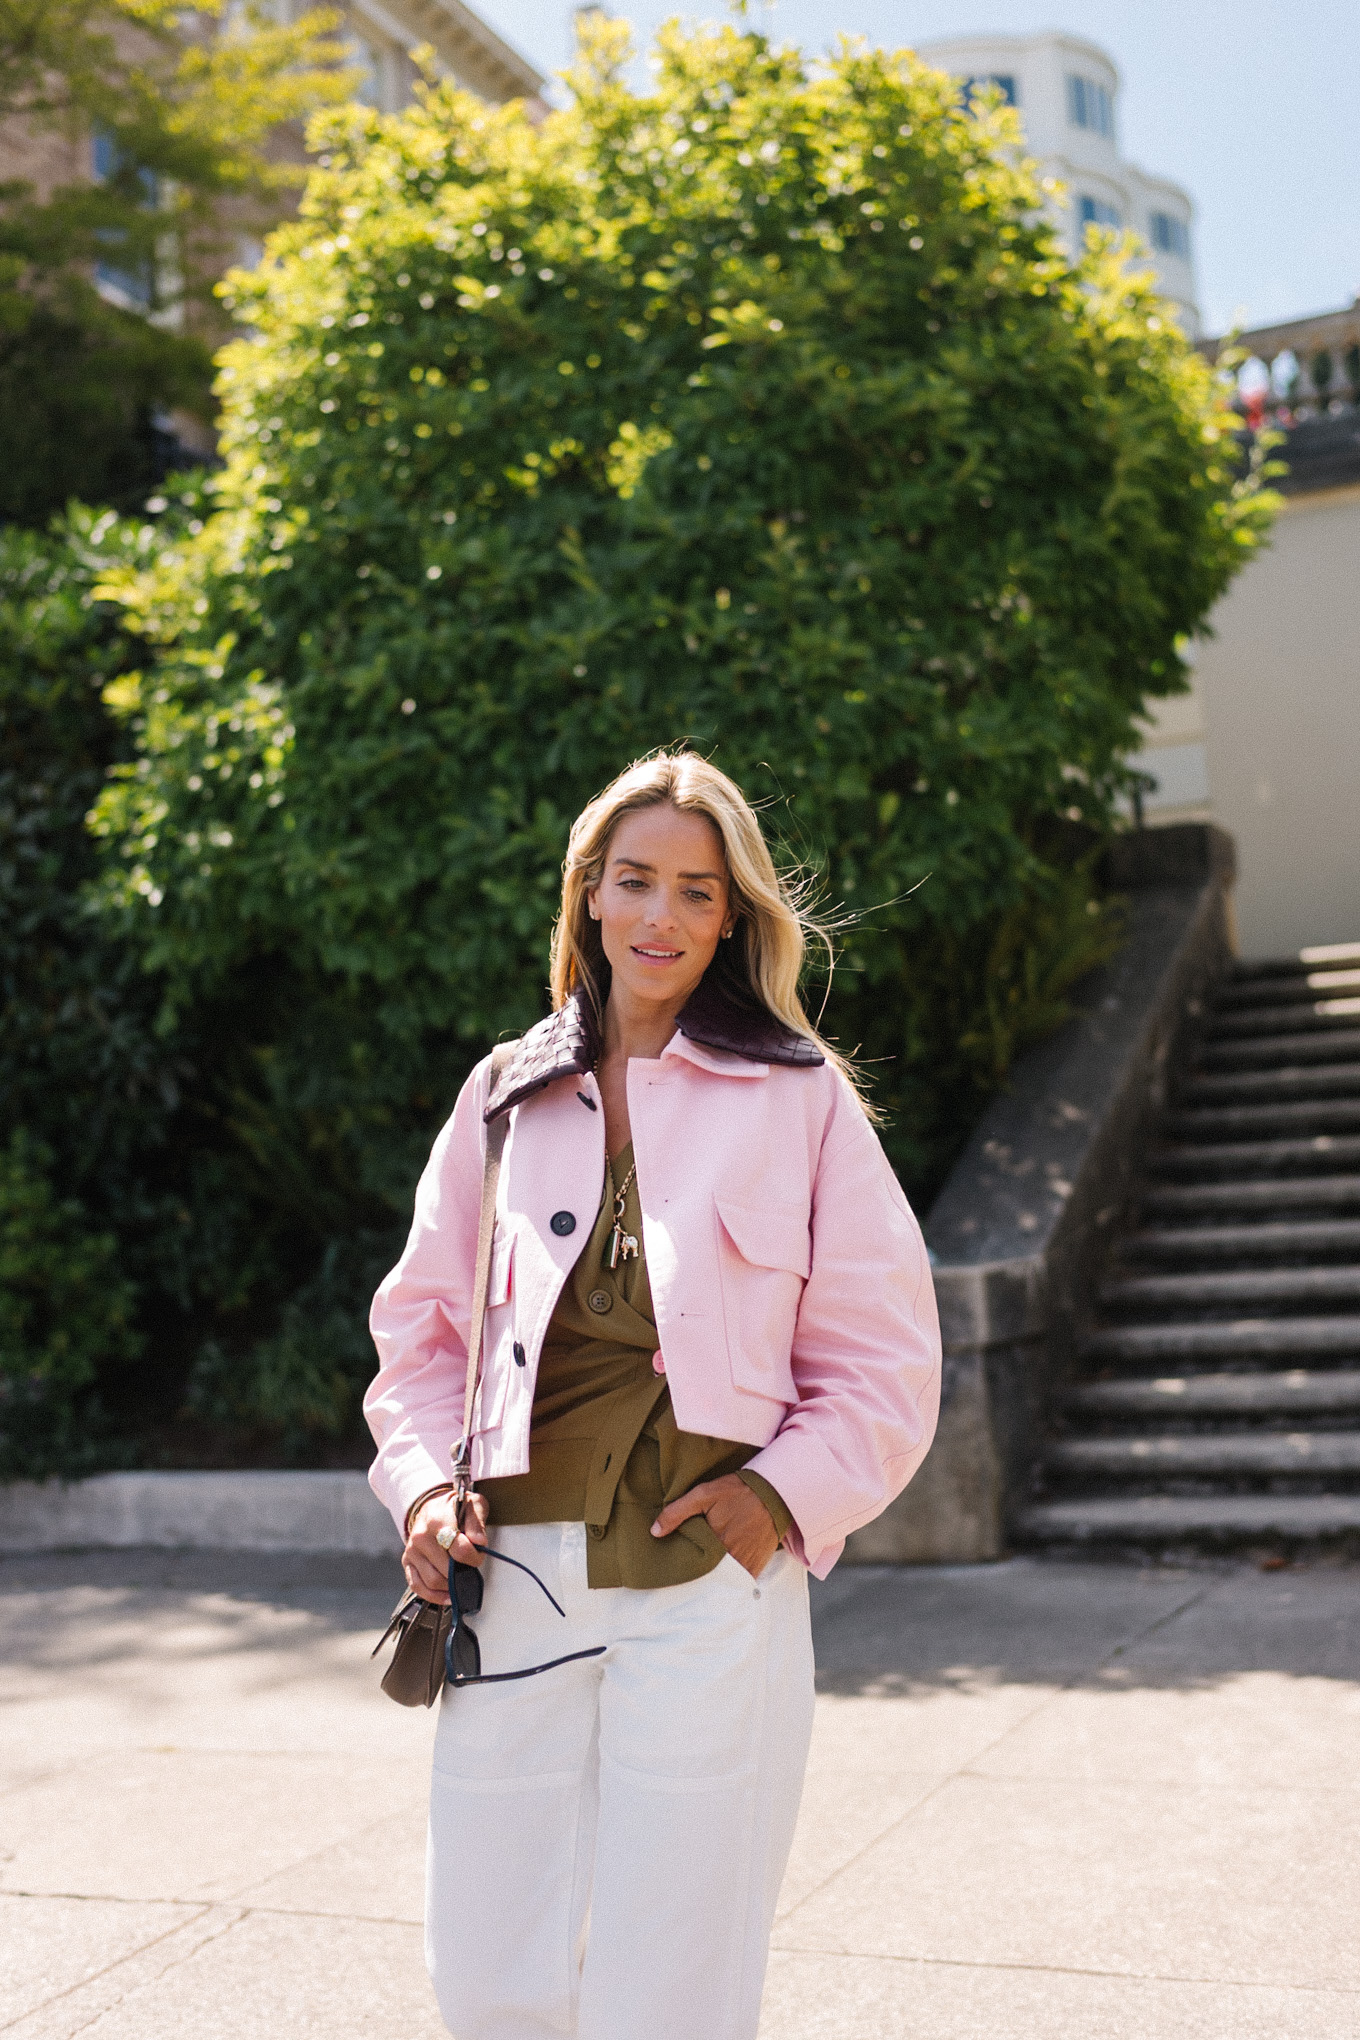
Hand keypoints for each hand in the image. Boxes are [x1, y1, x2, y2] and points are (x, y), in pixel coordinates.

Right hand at [403, 1491, 487, 1604]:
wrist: (432, 1506)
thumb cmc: (454, 1507)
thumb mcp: (472, 1504)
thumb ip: (476, 1523)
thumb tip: (479, 1542)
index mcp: (437, 1520)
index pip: (458, 1548)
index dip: (474, 1557)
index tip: (479, 1556)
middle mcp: (421, 1536)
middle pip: (445, 1568)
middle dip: (462, 1572)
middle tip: (470, 1567)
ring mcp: (412, 1551)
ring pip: (432, 1580)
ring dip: (450, 1585)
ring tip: (460, 1580)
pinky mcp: (407, 1562)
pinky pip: (417, 1586)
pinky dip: (434, 1596)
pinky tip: (447, 1595)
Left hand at [651, 1474, 779, 1579]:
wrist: (773, 1491)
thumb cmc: (736, 1492)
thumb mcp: (703, 1494)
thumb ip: (677, 1512)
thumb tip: (654, 1532)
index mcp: (715, 1542)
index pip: (692, 1567)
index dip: (683, 1569)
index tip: (675, 1569)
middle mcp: (731, 1558)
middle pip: (707, 1578)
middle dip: (697, 1578)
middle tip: (687, 1577)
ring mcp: (746, 1564)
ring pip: (723, 1583)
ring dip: (714, 1581)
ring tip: (702, 1578)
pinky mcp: (757, 1566)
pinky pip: (740, 1583)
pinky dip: (731, 1582)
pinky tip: (722, 1576)